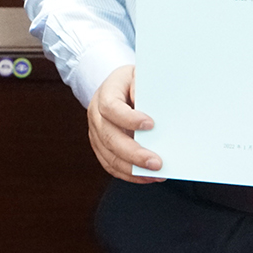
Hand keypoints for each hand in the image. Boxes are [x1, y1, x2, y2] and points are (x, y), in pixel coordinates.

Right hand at [87, 65, 162, 183]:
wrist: (115, 88)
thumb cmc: (131, 82)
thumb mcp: (138, 75)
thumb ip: (142, 87)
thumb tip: (150, 106)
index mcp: (104, 93)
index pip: (111, 108)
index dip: (128, 119)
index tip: (151, 125)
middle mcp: (96, 115)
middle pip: (110, 138)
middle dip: (134, 153)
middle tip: (156, 162)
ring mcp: (96, 133)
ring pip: (109, 156)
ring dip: (133, 169)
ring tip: (156, 174)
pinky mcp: (100, 147)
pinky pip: (111, 165)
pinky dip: (129, 174)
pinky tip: (146, 177)